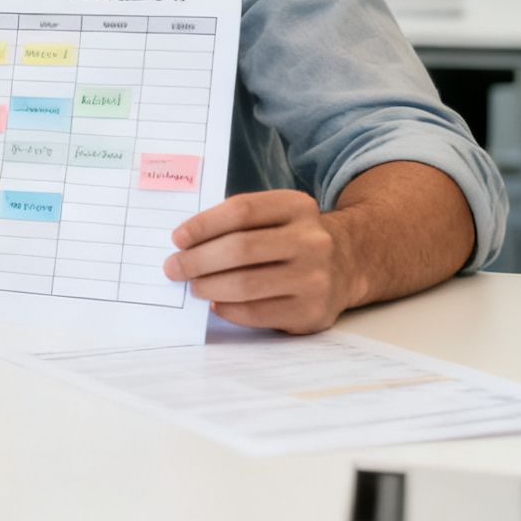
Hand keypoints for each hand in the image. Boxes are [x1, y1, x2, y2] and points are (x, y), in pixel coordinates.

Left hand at [162, 190, 362, 333]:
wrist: (346, 265)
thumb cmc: (290, 239)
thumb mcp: (274, 216)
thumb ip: (236, 223)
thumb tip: (184, 246)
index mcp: (297, 207)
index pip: (241, 211)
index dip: (203, 225)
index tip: (177, 238)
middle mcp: (312, 241)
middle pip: (240, 249)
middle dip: (197, 260)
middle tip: (174, 268)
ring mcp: (315, 278)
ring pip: (246, 284)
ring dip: (208, 287)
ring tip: (192, 286)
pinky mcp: (312, 312)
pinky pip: (257, 313)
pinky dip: (227, 309)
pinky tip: (215, 304)